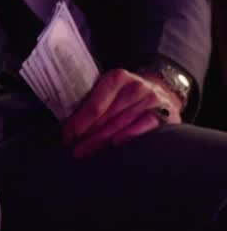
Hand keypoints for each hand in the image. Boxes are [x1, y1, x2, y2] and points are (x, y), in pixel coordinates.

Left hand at [61, 67, 180, 158]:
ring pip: (121, 124)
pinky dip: (128, 136)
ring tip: (85, 152)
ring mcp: (150, 101)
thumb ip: (93, 101)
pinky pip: (142, 128)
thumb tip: (67, 125)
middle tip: (74, 150)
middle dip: (87, 136)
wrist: (162, 91)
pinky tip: (115, 144)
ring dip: (101, 141)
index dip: (79, 123)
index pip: (94, 105)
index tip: (67, 136)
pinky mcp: (163, 115)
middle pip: (106, 117)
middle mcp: (135, 87)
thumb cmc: (127, 95)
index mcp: (117, 78)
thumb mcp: (111, 90)